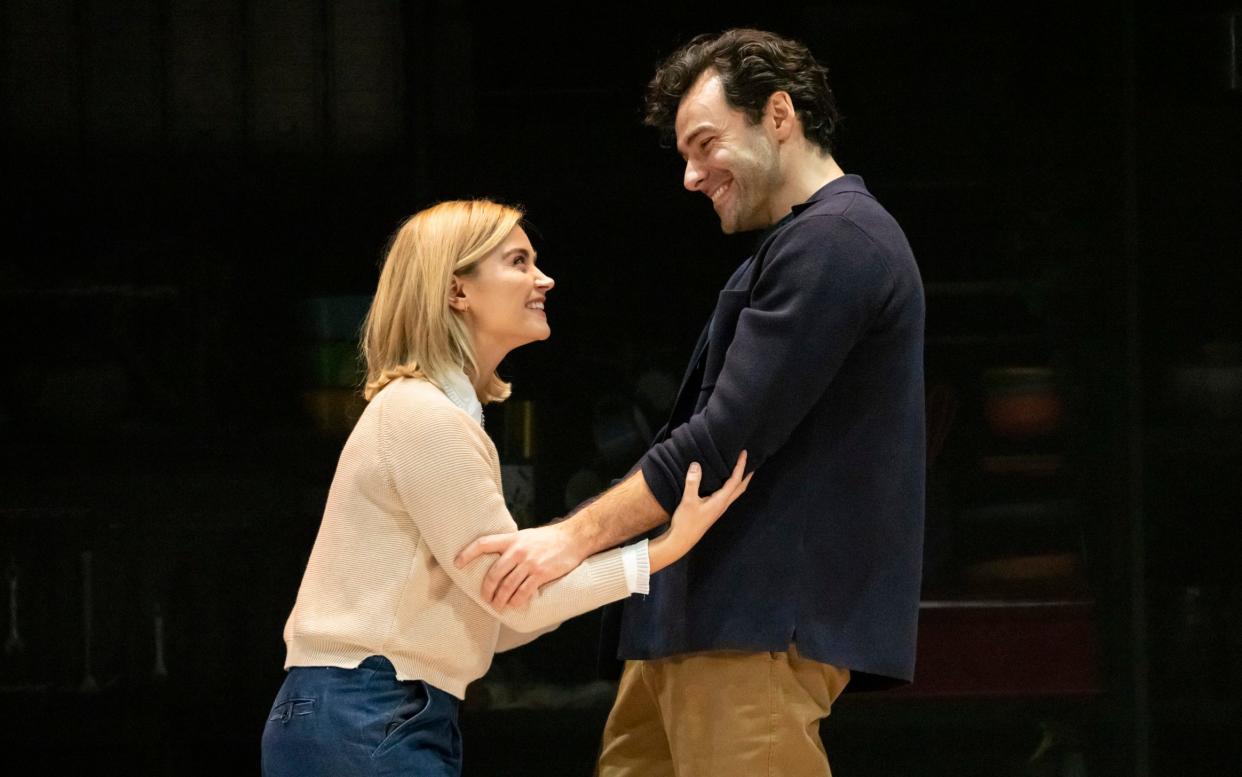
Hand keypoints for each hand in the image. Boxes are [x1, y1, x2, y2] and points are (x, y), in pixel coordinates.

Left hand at [455, 522, 586, 609]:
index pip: (483, 544)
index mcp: (512, 539)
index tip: (457, 563)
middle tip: (485, 598)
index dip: (468, 553)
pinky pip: (523, 592)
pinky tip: (514, 604)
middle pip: (493, 573)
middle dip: (486, 590)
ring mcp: (529, 562)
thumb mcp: (526, 536)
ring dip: (500, 599)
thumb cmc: (548, 538)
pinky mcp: (541, 573)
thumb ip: (511, 546)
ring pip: (507, 586)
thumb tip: (496, 558)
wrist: (573, 538)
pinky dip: (516, 601)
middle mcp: (518, 550)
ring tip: (498, 606)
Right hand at [649, 451, 752, 572]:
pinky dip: (731, 485)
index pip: (735, 480)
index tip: (744, 453)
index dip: (741, 466)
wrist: (681, 540)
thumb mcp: (688, 501)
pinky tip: (724, 483)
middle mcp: (723, 505)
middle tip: (752, 461)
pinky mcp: (712, 510)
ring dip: (740, 480)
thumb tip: (696, 464)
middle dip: (747, 474)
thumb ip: (692, 482)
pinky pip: (727, 495)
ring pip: (734, 492)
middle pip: (740, 487)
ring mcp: (718, 508)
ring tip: (741, 469)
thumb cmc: (686, 522)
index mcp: (720, 501)